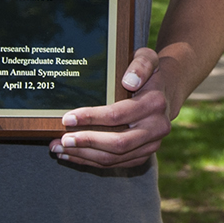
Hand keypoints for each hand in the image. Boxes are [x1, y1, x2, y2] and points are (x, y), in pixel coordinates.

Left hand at [49, 46, 173, 169]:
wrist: (165, 92)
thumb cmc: (148, 74)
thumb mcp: (147, 58)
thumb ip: (140, 64)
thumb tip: (129, 82)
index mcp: (155, 104)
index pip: (118, 115)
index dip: (91, 118)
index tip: (67, 118)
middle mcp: (157, 128)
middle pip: (118, 144)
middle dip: (86, 143)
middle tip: (61, 140)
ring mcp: (152, 145)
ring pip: (114, 158)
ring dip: (84, 156)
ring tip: (59, 149)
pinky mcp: (143, 155)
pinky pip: (115, 164)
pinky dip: (91, 162)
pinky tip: (72, 155)